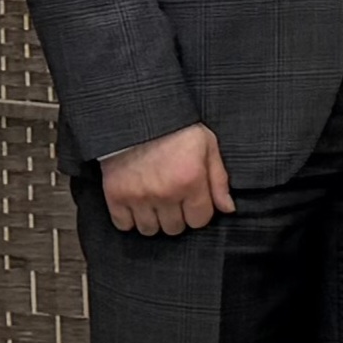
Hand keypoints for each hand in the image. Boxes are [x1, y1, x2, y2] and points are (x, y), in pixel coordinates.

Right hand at [99, 121, 232, 238]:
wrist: (135, 113)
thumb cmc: (175, 127)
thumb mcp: (207, 145)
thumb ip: (219, 180)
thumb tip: (228, 209)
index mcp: (190, 181)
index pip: (199, 220)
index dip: (198, 211)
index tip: (192, 200)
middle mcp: (165, 193)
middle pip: (175, 228)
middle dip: (177, 216)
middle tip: (172, 198)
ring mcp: (138, 196)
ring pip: (150, 230)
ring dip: (154, 219)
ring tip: (154, 201)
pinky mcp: (115, 194)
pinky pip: (123, 224)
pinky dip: (129, 218)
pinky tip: (135, 204)